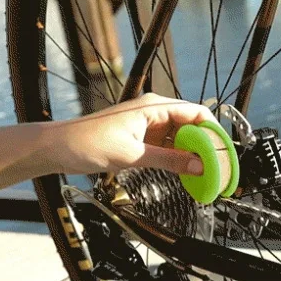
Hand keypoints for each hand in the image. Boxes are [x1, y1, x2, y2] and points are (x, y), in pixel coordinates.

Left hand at [51, 93, 216, 174]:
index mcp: (153, 107)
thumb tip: (198, 166)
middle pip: (192, 125)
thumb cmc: (88, 143)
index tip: (223, 151)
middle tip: (217, 167)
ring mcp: (147, 125)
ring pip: (181, 137)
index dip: (213, 132)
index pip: (196, 114)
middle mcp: (153, 112)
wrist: (58, 148)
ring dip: (192, 153)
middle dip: (206, 145)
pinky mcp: (141, 137)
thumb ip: (169, 160)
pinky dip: (177, 158)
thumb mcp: (133, 155)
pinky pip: (168, 146)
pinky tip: (184, 172)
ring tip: (204, 173)